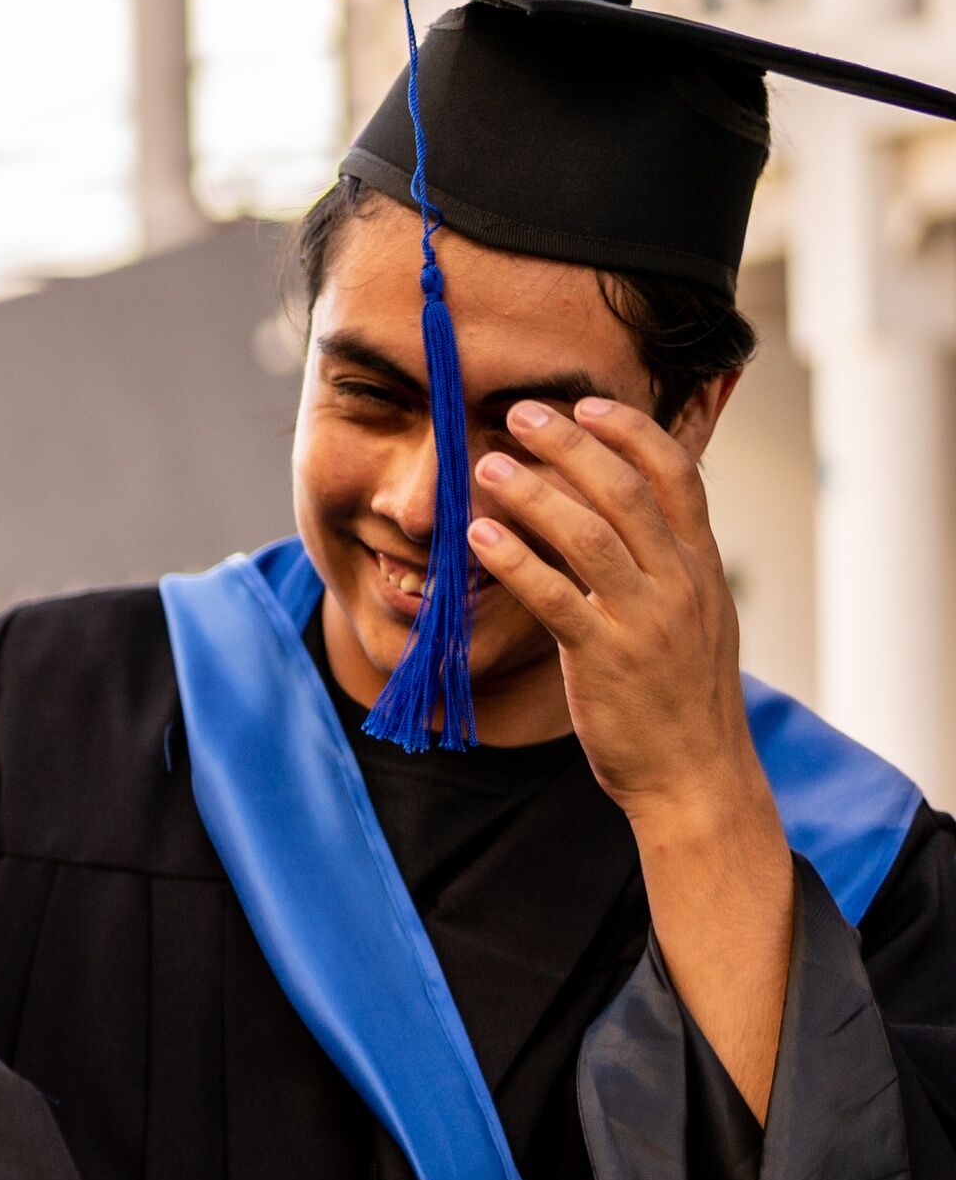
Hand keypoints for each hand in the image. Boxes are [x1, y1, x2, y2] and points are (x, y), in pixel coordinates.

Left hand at [468, 393, 794, 1110]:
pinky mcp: (605, 657)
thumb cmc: (678, 698)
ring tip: (486, 465)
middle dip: (570, 444)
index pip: (677, 475)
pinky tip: (478, 537)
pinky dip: (515, 559)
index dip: (630, 432)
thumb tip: (632, 518)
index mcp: (701, 567)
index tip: (586, 404)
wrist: (693, 774)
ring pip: (589, 533)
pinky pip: (554, 596)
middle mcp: (681, 582)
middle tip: (519, 412)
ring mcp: (645, 619)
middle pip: (627, 490)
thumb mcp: (691, 619)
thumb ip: (666, 566)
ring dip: (533, 492)